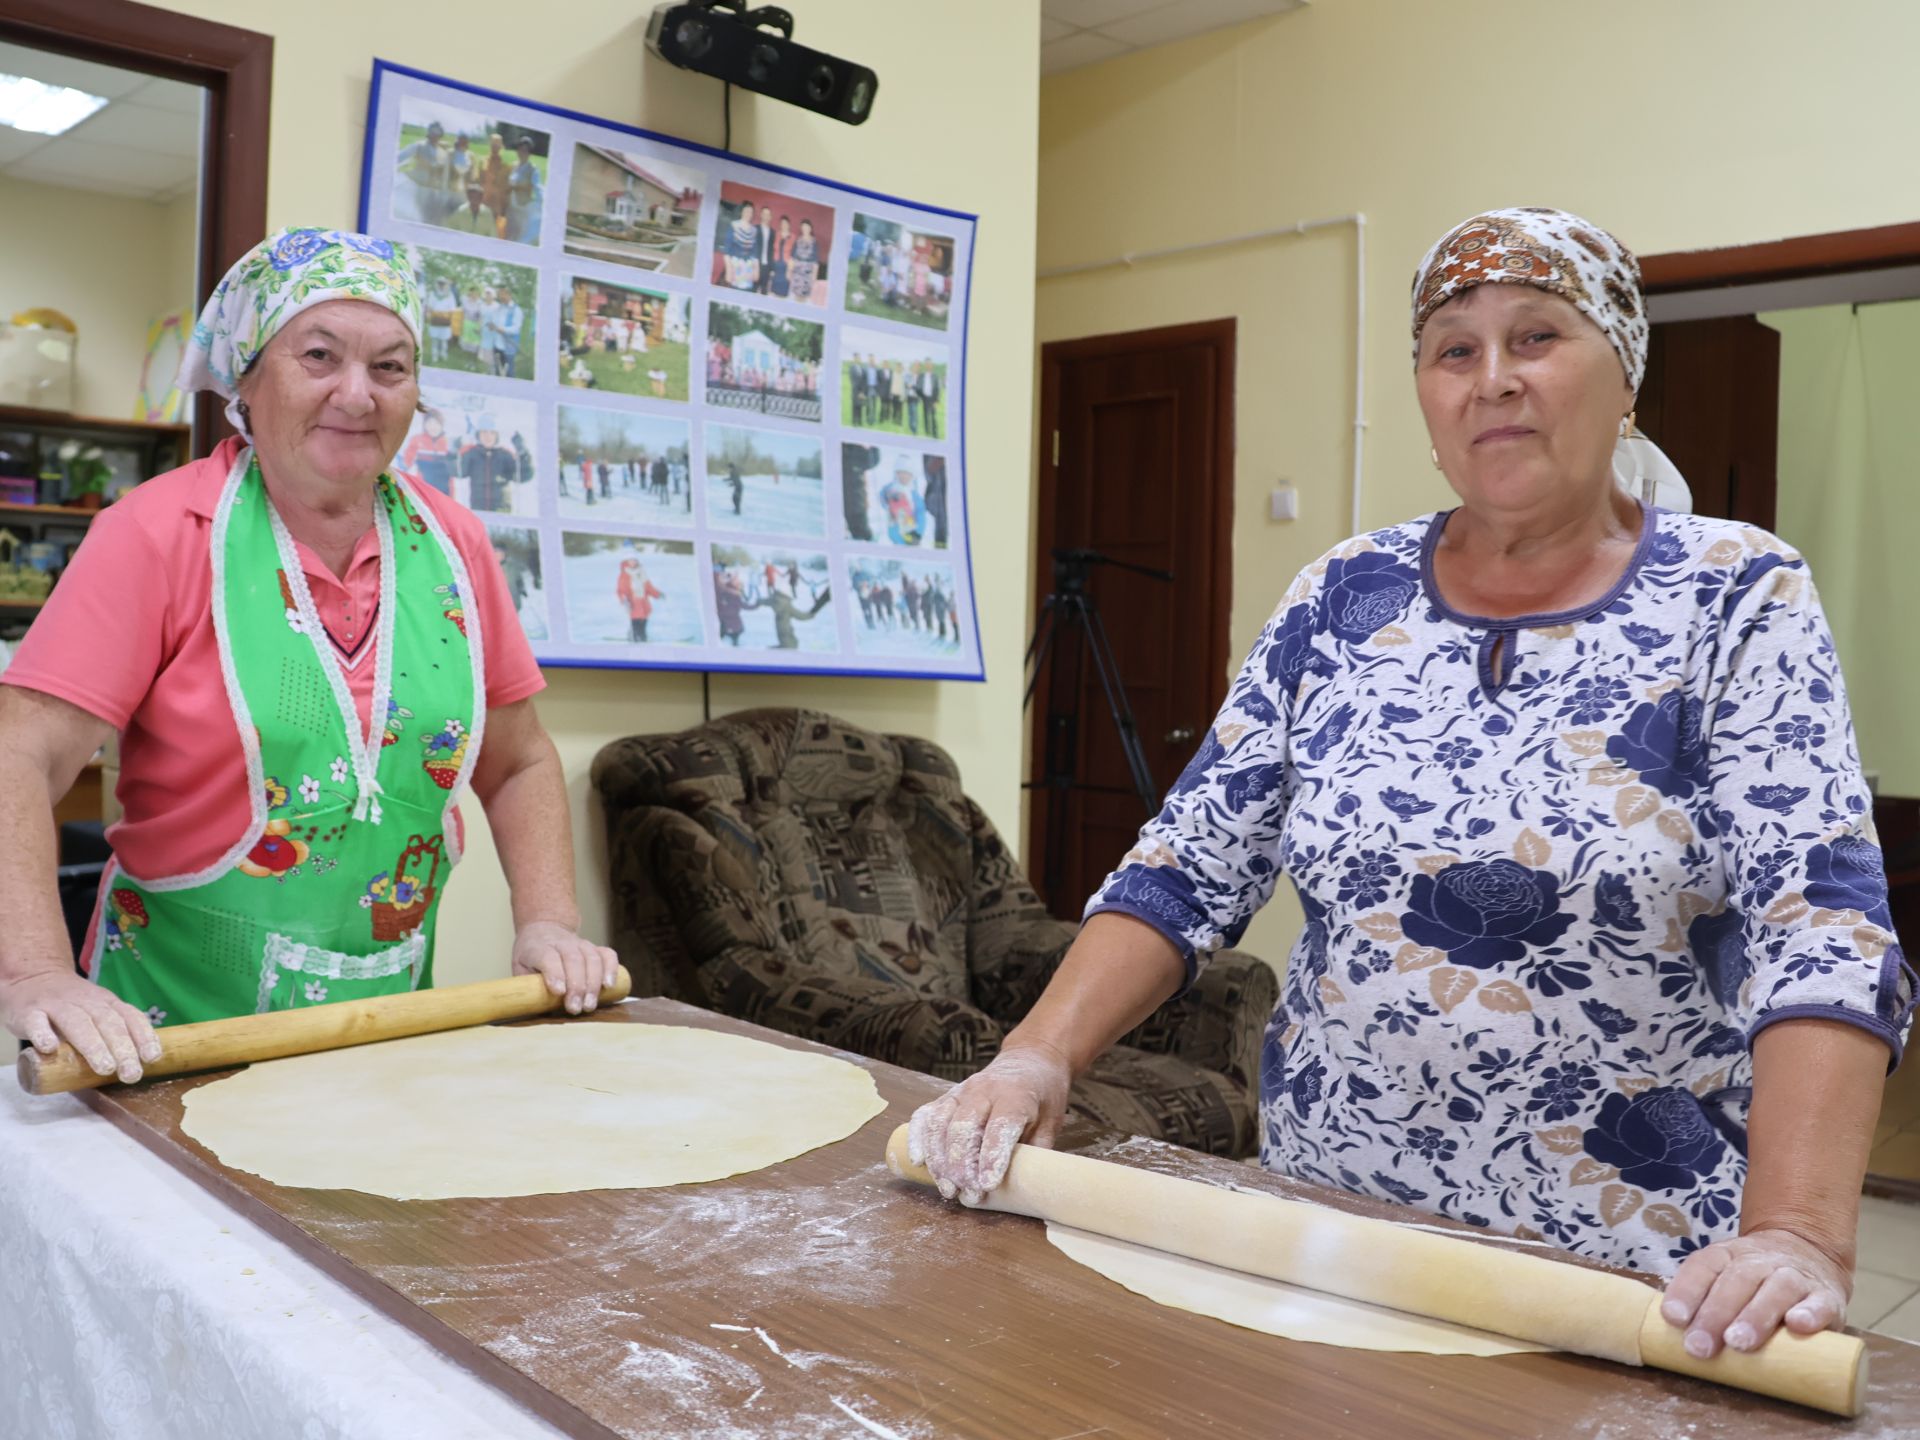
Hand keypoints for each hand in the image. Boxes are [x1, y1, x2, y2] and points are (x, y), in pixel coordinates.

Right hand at [0, 968, 162, 1083]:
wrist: (32, 978)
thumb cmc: (72, 1006)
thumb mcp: (98, 1012)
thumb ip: (113, 1034)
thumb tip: (134, 1067)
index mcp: (106, 1003)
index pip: (130, 1017)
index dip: (143, 1036)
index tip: (152, 1057)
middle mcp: (86, 1001)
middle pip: (108, 1023)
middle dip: (123, 1049)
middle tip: (131, 1073)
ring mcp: (56, 1005)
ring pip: (77, 1023)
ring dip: (93, 1046)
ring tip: (105, 1067)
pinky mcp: (29, 1012)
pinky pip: (36, 1022)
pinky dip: (43, 1034)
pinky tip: (50, 1048)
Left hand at [510, 922, 619, 1015]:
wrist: (544, 929)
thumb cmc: (530, 956)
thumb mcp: (519, 967)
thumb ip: (526, 984)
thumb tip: (532, 1008)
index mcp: (539, 947)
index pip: (548, 957)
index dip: (555, 973)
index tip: (559, 992)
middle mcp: (562, 943)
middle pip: (573, 960)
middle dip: (576, 986)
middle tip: (575, 1008)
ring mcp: (581, 943)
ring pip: (592, 959)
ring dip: (593, 983)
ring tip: (590, 1004)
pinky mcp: (595, 947)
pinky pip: (608, 955)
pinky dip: (611, 969)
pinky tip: (610, 986)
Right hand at [906, 1043, 1072, 1204]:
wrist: (1029, 1060)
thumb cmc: (1042, 1098)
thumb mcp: (1051, 1123)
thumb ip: (1035, 1153)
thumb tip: (1023, 1188)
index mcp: (1015, 1095)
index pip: (999, 1127)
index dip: (991, 1157)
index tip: (986, 1185)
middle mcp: (983, 1090)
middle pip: (963, 1128)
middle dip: (962, 1166)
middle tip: (969, 1194)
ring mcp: (960, 1091)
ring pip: (940, 1124)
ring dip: (940, 1160)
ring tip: (949, 1189)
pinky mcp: (946, 1096)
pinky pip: (924, 1116)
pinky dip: (917, 1139)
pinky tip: (919, 1162)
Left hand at [1659, 1226, 1850, 1358]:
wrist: (1807, 1251)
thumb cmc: (1753, 1280)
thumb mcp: (1724, 1279)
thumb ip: (1702, 1301)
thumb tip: (1673, 1336)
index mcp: (1727, 1255)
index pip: (1703, 1266)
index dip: (1686, 1291)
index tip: (1674, 1319)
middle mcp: (1759, 1261)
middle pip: (1736, 1281)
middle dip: (1715, 1314)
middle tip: (1701, 1346)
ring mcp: (1794, 1276)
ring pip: (1775, 1289)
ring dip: (1755, 1316)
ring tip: (1738, 1342)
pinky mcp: (1826, 1296)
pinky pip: (1820, 1302)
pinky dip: (1810, 1313)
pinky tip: (1797, 1326)